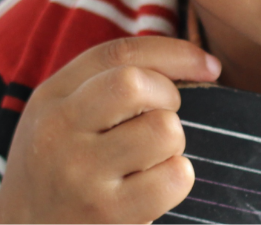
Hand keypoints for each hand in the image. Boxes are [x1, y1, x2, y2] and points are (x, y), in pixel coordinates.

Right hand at [0, 37, 220, 224]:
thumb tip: (198, 62)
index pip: (119, 54)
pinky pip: (173, 178)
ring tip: (152, 158)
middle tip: (161, 119)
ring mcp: (82, 174)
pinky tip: (155, 186)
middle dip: (168, 97)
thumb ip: (105, 82)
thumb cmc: (55, 170)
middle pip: (136, 83)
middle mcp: (60, 130)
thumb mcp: (60, 116)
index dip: (174, 52)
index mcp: (51, 98)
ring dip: (173, 143)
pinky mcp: (108, 213)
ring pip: (164, 130)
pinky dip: (177, 178)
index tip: (209, 64)